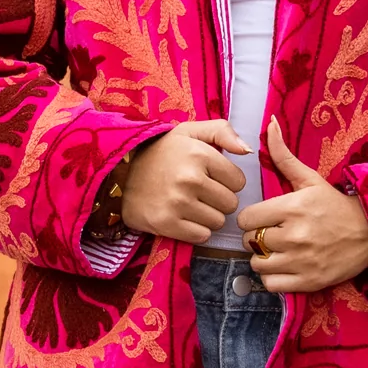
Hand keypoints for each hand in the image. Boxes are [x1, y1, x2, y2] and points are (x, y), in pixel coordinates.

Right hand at [118, 121, 249, 244]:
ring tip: (191, 205)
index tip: (210, 177)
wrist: (120, 174)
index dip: (227, 181)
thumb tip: (247, 151)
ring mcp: (177, 203)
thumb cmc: (161, 153)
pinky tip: (183, 218)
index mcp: (199, 154)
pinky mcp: (166, 224)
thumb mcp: (189, 131)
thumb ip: (222, 132)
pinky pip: (201, 236)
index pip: (239, 181)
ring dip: (208, 216)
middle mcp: (189, 179)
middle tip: (200, 193)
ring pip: (218, 222)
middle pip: (230, 204)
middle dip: (219, 200)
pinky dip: (196, 230)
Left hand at [243, 120, 367, 297]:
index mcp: (291, 207)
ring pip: (258, 265)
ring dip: (264, 259)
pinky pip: (272, 285)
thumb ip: (283, 155)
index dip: (250, 218)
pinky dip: (274, 278)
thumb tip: (270, 123)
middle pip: (250, 242)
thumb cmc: (335, 204)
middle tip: (272, 233)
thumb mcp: (310, 178)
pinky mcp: (308, 282)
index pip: (245, 219)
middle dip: (257, 238)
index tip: (262, 218)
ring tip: (278, 251)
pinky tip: (285, 267)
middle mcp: (294, 235)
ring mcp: (301, 261)